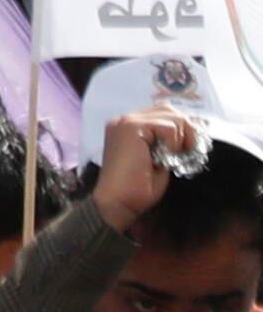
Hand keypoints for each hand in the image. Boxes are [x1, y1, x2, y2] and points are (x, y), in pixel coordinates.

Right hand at [98, 105, 198, 231]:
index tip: (191, 148)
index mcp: (128, 126)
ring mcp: (126, 121)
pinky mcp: (131, 127)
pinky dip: (174, 144)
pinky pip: (168, 127)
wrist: (119, 202)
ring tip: (175, 158)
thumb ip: (167, 142)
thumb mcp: (159, 159)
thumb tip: (192, 131)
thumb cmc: (138, 188)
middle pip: (169, 110)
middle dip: (187, 130)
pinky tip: (164, 159)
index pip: (164, 113)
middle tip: (189, 153)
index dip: (183, 128)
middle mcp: (125, 119)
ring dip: (182, 138)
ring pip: (172, 116)